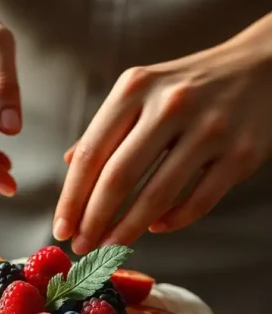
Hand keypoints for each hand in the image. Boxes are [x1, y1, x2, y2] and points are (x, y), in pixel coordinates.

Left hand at [54, 14, 271, 252]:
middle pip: (118, 177)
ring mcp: (209, 130)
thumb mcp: (144, 90)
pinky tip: (156, 228)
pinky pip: (198, 201)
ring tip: (111, 248)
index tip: (61, 228)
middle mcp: (170, 105)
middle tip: (81, 247)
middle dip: (94, 220)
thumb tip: (71, 162)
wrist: (263, 65)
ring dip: (128, 230)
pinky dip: (173, 221)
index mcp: (136, 87)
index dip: (72, 198)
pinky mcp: (240, 155)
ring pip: (157, 196)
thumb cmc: (192, 84)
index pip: (92, 153)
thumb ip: (109, 126)